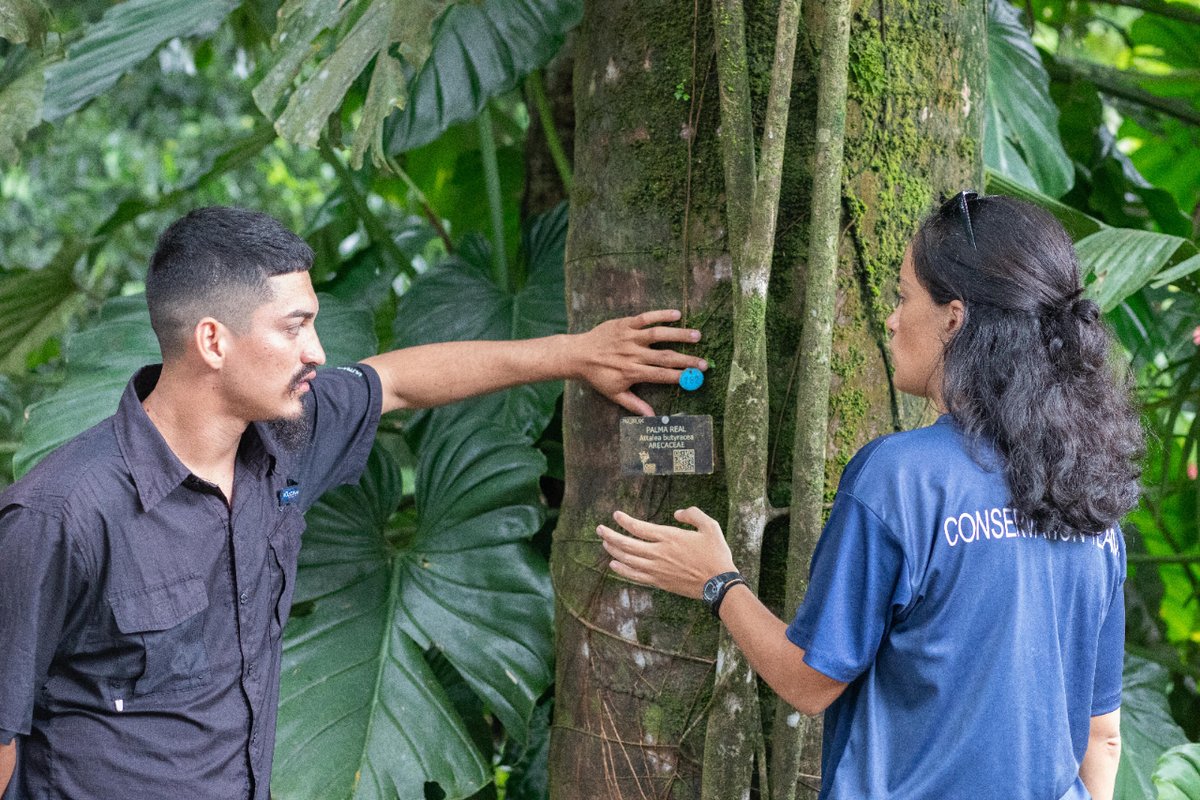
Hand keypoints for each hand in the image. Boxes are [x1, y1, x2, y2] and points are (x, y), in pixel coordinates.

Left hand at [570, 310, 705, 415]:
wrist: (577, 354)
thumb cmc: (598, 376)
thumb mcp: (614, 393)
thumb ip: (634, 405)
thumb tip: (651, 417)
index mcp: (632, 372)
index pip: (661, 375)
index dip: (680, 376)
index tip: (697, 378)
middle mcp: (633, 354)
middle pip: (665, 357)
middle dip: (687, 360)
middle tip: (705, 363)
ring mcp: (629, 337)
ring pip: (658, 335)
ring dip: (679, 335)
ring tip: (697, 336)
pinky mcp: (625, 324)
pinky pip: (645, 317)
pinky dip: (661, 315)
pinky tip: (677, 315)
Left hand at [597, 507, 735, 598]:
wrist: (719, 584)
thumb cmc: (716, 554)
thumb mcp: (711, 526)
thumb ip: (693, 515)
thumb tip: (677, 513)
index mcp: (670, 537)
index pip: (640, 528)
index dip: (625, 521)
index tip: (615, 515)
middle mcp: (659, 553)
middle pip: (627, 544)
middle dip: (610, 536)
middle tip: (599, 530)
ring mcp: (657, 569)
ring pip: (628, 560)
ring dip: (614, 551)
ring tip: (604, 544)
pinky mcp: (659, 582)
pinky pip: (635, 576)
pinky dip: (622, 570)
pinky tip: (613, 565)